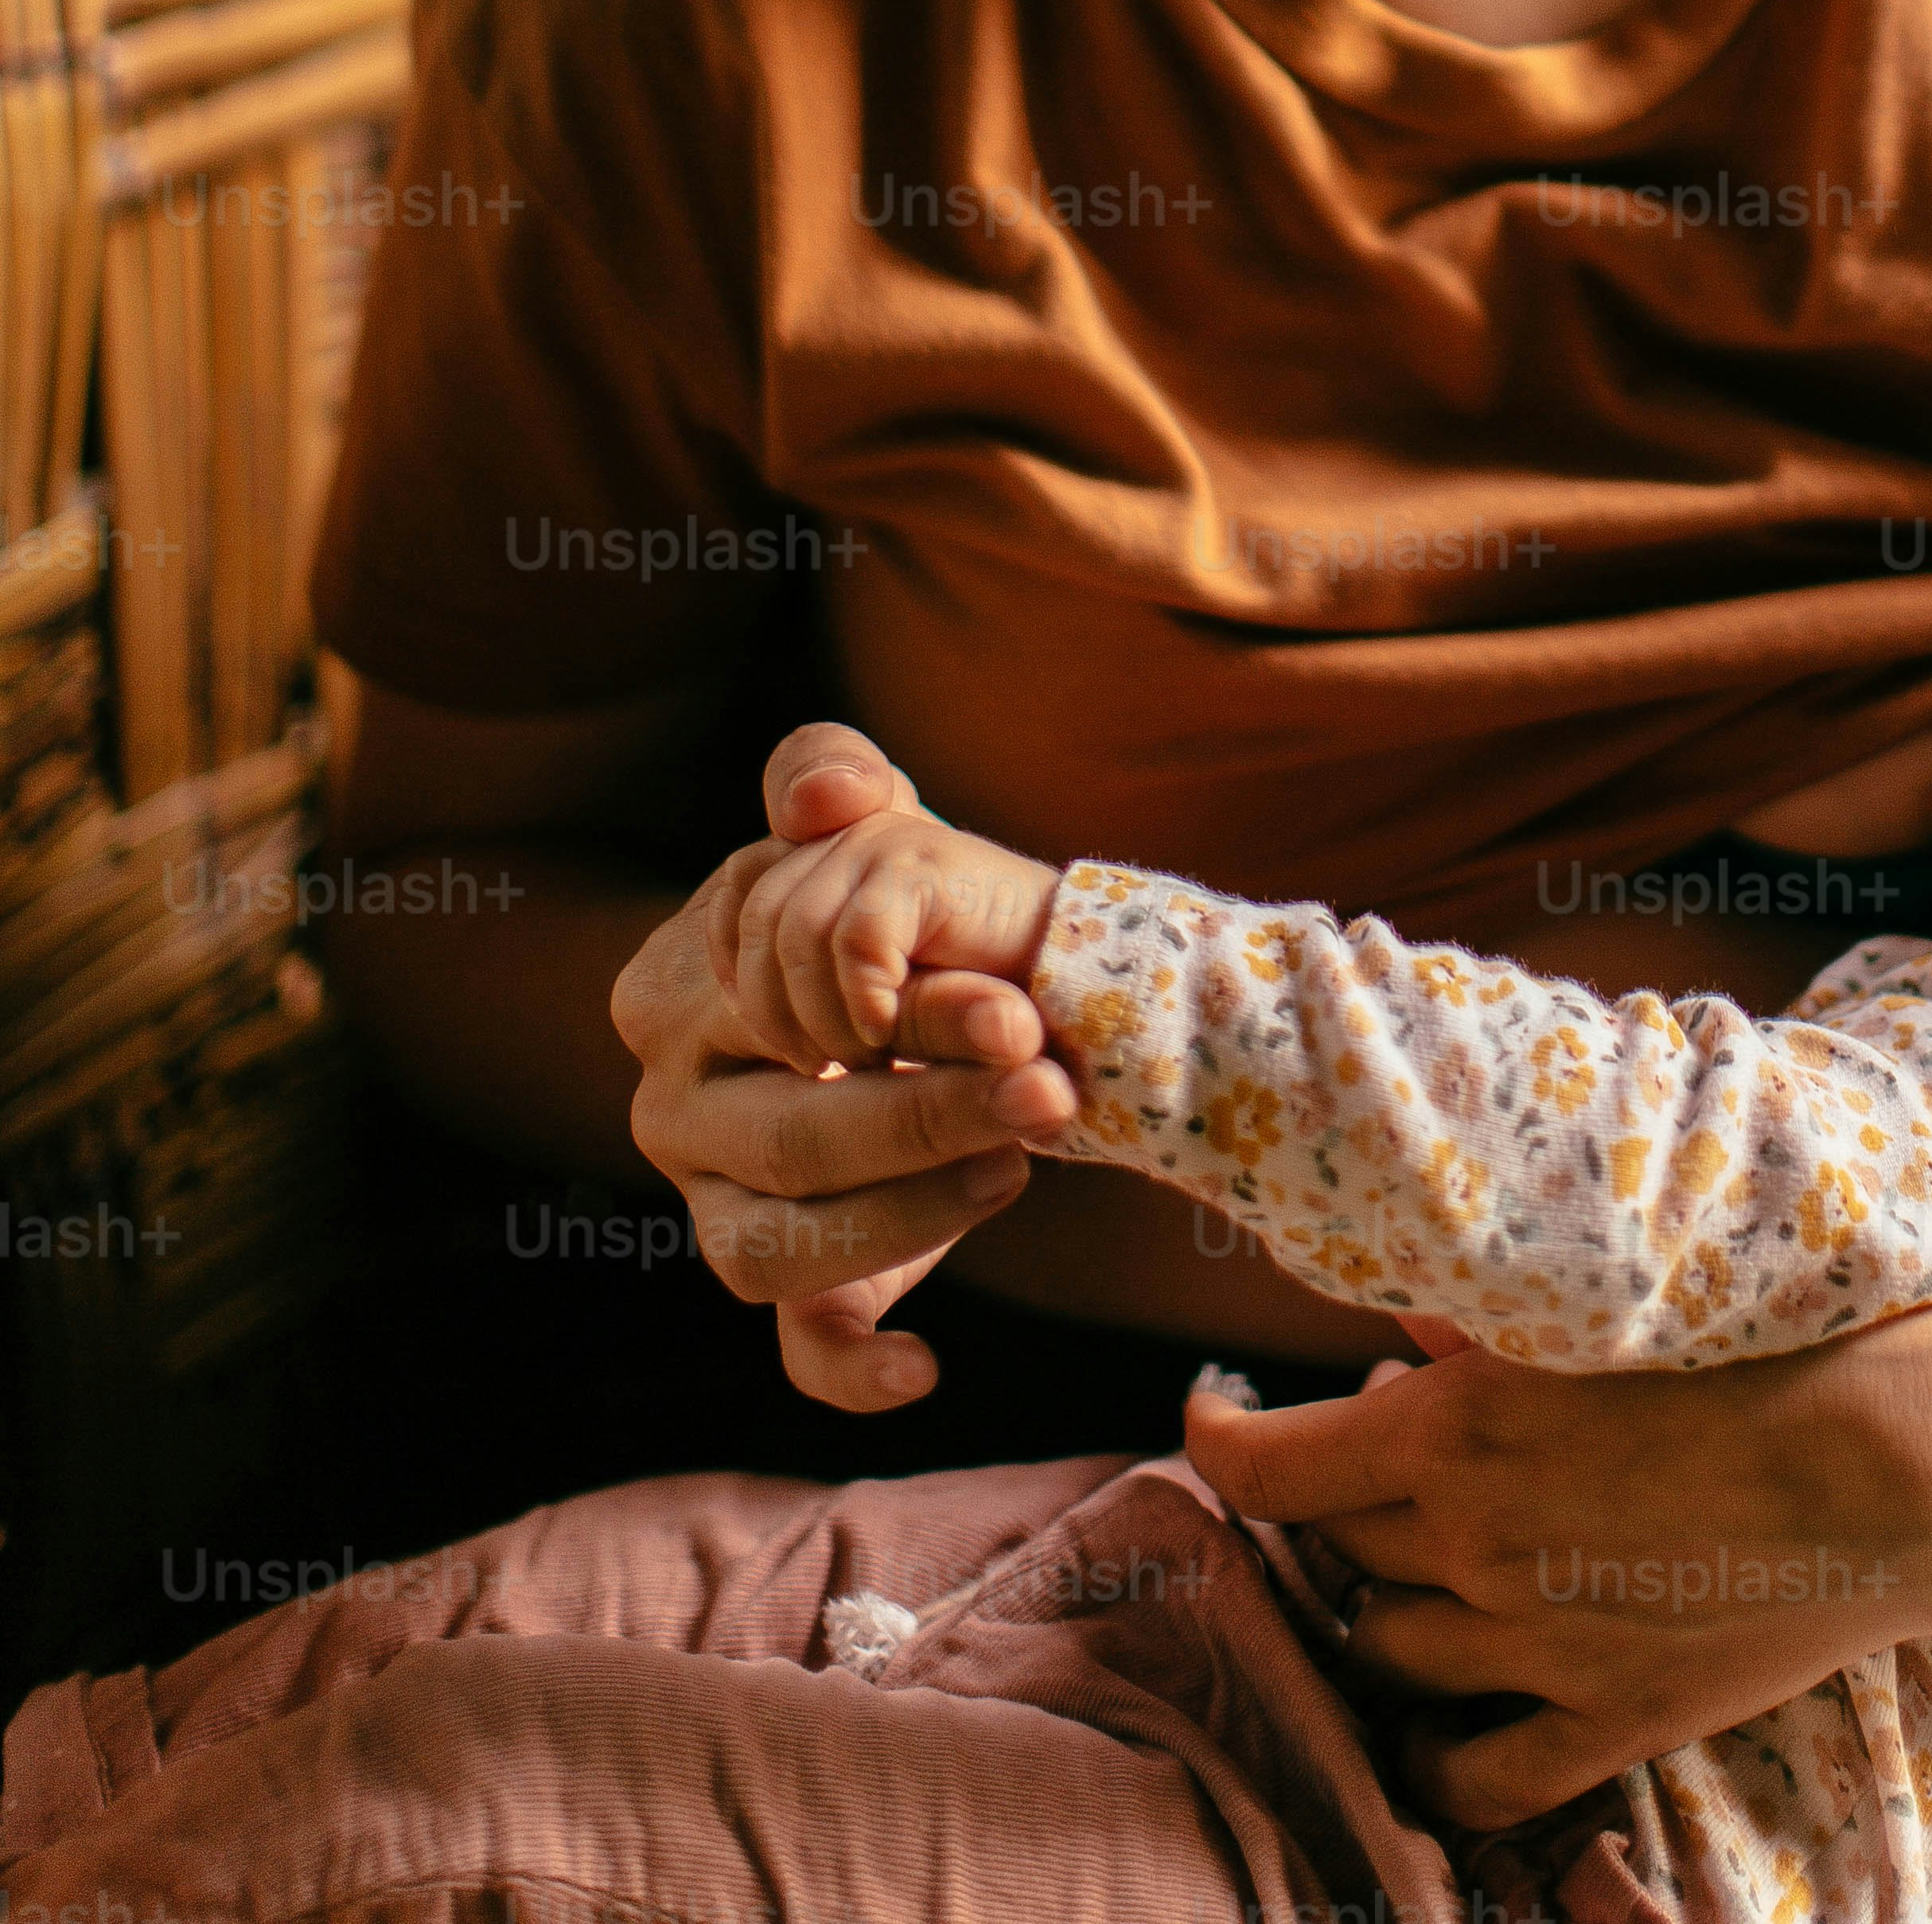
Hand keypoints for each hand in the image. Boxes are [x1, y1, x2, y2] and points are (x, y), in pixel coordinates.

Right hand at [610, 723, 1073, 1410]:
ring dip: (911, 1218)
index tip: (1013, 1010)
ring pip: (782, 1253)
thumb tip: (820, 800)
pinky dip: (853, 1373)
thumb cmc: (876, 895)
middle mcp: (670, 1115)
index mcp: (668, 999)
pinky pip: (796, 1354)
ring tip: (1021, 1160)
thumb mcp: (858, 813)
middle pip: (789, 1139)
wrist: (911, 988)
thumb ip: (829, 774)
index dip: (898, 1019)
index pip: (773, 1023)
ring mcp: (713, 1209)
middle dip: (929, 1119)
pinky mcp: (784, 1282)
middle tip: (1048, 1088)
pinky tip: (923, 1364)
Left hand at [1185, 1304, 1931, 1828]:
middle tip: (1350, 1468)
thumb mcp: (1595, 1313)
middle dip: (1324, 1508)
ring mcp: (1535, 1649)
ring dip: (1374, 1607)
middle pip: (1327, 1551)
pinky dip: (1430, 1758)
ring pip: (1381, 1651)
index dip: (1213, 1435)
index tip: (1213, 1407)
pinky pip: (1472, 1784)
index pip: (1259, 1465)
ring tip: (1400, 1565)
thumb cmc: (1757, 1349)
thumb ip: (1475, 1332)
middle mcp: (1473, 1546)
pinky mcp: (1607, 1723)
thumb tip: (1394, 1336)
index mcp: (1453, 1430)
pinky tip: (1429, 1716)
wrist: (1896, 1465)